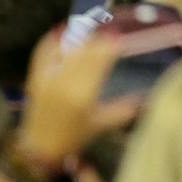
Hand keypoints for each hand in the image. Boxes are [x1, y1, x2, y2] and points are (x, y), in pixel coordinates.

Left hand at [18, 34, 140, 163]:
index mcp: (84, 95)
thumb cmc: (74, 138)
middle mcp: (65, 83)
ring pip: (68, 50)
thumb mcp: (102, 125)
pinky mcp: (35, 78)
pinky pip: (44, 52)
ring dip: (81, 40)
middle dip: (99, 40)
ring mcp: (48, 78)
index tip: (120, 39)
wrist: (40, 149)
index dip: (110, 47)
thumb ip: (125, 109)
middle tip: (110, 34)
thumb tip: (146, 98)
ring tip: (92, 34)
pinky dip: (53, 40)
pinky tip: (63, 32)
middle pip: (85, 51)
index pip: (99, 61)